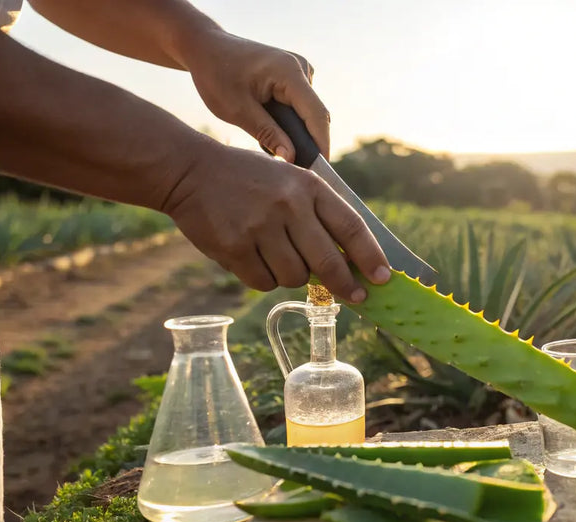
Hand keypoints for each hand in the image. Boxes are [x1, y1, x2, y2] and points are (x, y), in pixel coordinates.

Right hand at [161, 143, 389, 298]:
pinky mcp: (234, 247)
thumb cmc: (250, 180)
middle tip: (355, 296)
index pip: (351, 227)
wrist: (191, 171)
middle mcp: (288, 205)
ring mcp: (260, 227)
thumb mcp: (291, 181)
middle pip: (329, 262)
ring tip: (280, 256)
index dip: (371, 257)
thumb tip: (351, 261)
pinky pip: (264, 283)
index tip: (383, 278)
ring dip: (294, 277)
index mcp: (308, 186)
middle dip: (346, 285)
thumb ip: (319, 214)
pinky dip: (264, 278)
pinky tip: (254, 258)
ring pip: (296, 277)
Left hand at [181, 31, 330, 160]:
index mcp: (289, 72)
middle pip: (316, 114)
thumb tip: (292, 158)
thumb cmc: (216, 74)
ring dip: (300, 133)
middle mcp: (301, 68)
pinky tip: (276, 133)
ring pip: (309, 112)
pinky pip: (301, 106)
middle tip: (298, 171)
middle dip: (311, 142)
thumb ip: (267, 134)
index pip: (316, 114)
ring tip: (281, 153)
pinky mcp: (294, 77)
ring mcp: (299, 71)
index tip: (321, 170)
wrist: (205, 47)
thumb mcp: (237, 110)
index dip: (321, 144)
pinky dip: (293, 123)